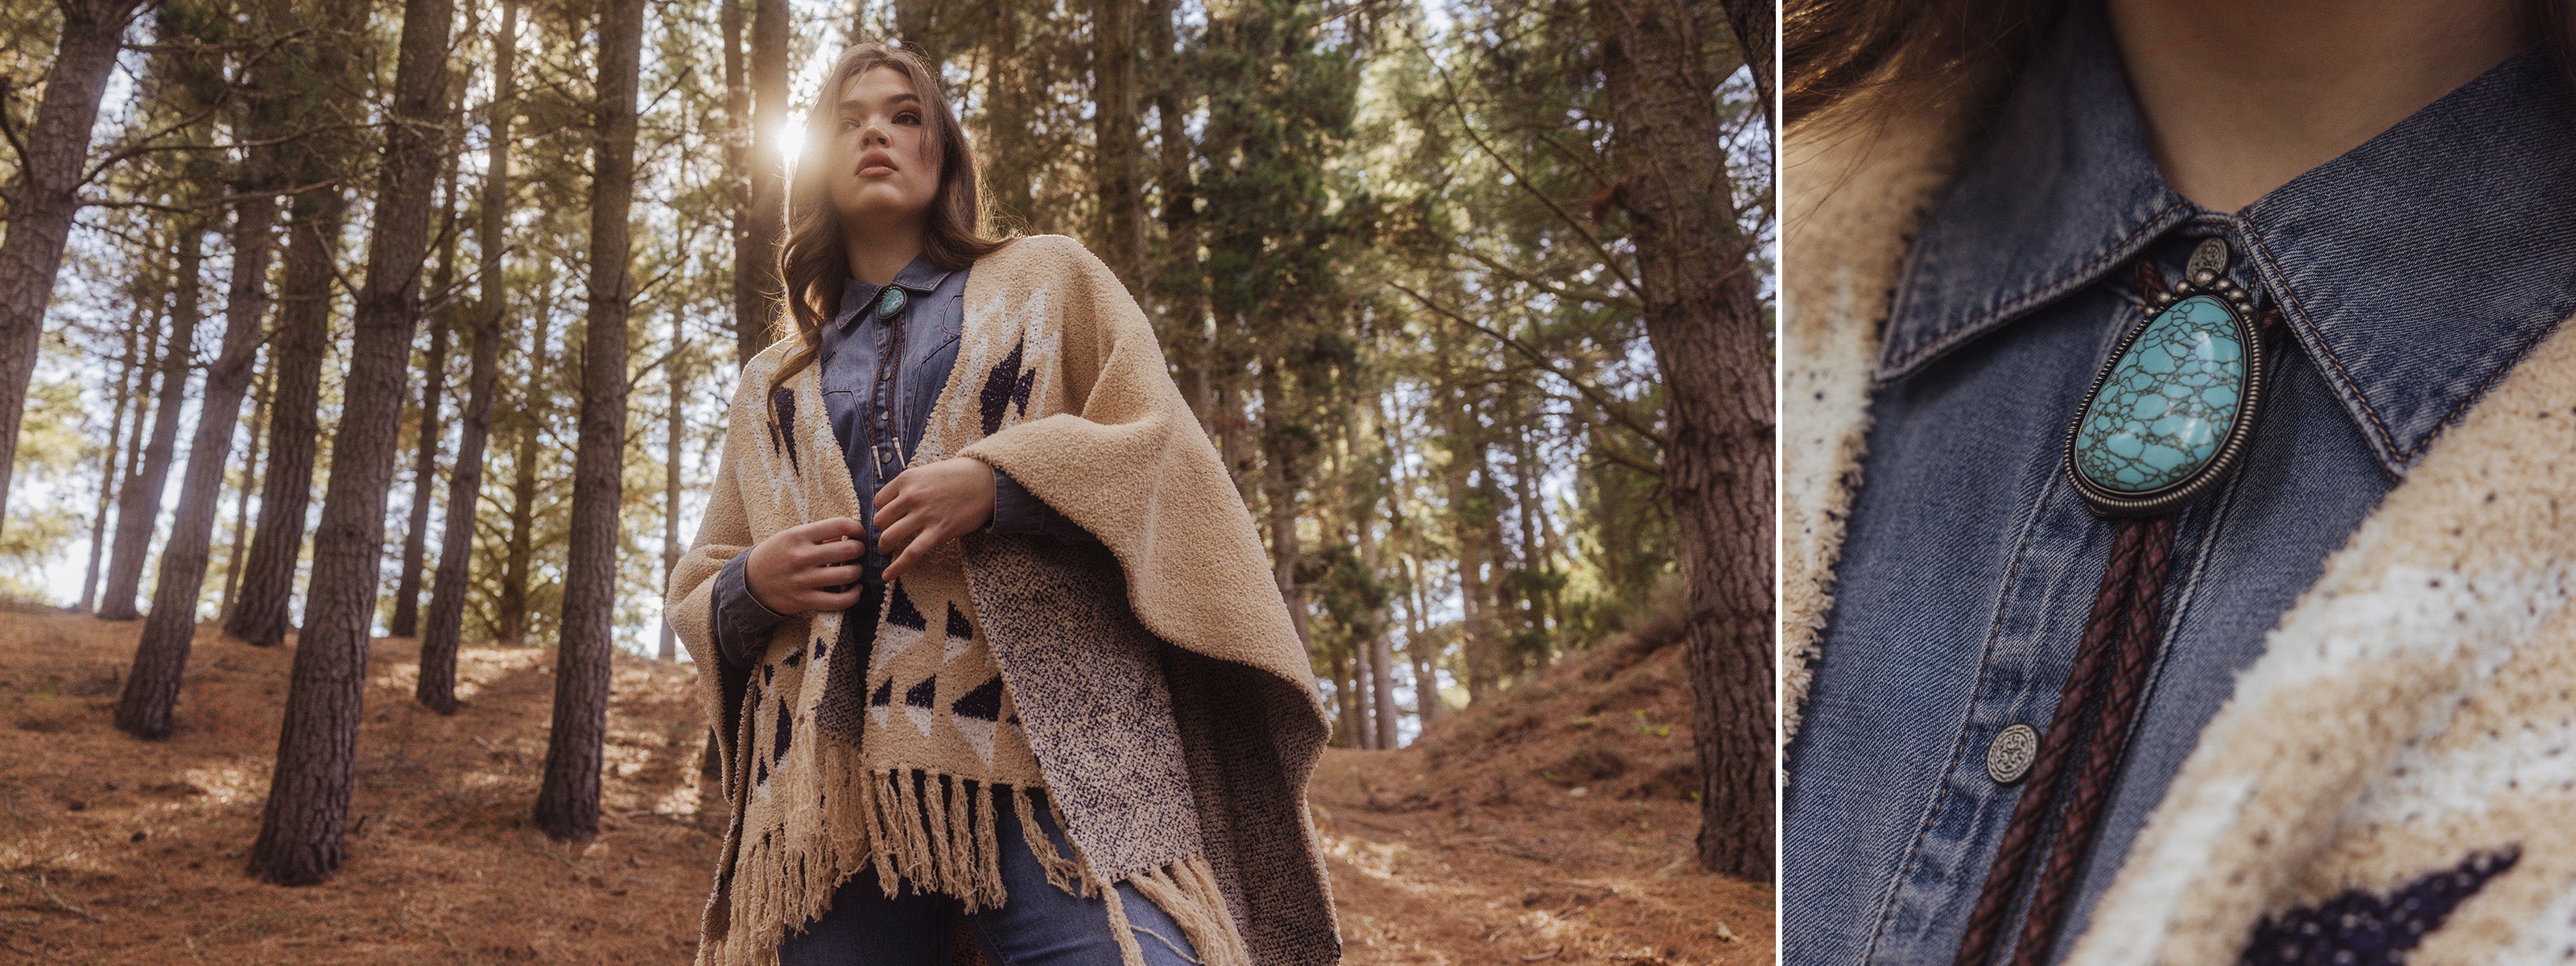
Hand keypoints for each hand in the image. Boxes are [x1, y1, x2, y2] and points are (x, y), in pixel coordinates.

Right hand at [743, 517, 868, 614]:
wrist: (749, 583)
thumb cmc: (775, 555)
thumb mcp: (791, 537)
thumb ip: (819, 535)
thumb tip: (848, 534)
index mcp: (798, 535)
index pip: (840, 525)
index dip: (857, 528)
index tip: (858, 534)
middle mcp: (802, 556)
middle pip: (849, 549)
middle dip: (860, 550)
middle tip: (857, 552)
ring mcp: (804, 580)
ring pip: (849, 575)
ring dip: (857, 571)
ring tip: (854, 569)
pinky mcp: (805, 601)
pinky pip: (841, 600)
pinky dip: (854, 595)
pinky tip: (855, 589)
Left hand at [874, 456, 996, 581]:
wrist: (987, 481)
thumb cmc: (959, 475)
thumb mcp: (928, 471)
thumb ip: (911, 485)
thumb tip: (898, 501)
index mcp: (907, 479)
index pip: (879, 501)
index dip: (884, 510)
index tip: (891, 516)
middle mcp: (911, 496)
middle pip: (880, 520)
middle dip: (883, 529)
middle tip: (889, 533)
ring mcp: (924, 515)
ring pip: (889, 536)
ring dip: (885, 546)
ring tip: (887, 550)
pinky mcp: (938, 532)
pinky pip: (911, 553)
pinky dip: (897, 567)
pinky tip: (888, 575)